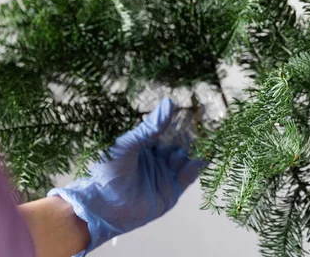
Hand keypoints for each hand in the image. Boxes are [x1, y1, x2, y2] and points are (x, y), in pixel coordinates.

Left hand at [48, 98, 203, 255]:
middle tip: (205, 123)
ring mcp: (165, 174)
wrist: (103, 206)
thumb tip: (169, 103)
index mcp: (145, 146)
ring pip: (186, 159)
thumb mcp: (128, 143)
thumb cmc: (108, 171)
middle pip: (178, 144)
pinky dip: (196, 167)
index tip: (193, 109)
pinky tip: (203, 157)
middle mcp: (157, 159)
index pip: (166, 131)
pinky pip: (188, 177)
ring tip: (207, 139)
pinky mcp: (172, 191)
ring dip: (196, 150)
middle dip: (191, 135)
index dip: (178, 122)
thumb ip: (150, 127)